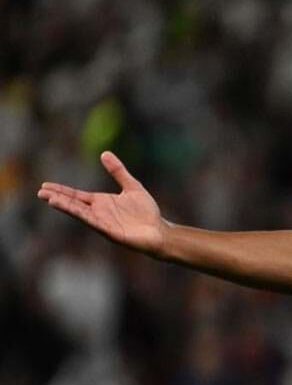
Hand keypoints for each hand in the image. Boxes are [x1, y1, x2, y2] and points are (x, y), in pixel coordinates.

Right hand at [37, 152, 166, 255]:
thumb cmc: (147, 212)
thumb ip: (118, 172)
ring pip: (80, 213)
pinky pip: (93, 221)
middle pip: (73, 203)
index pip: (77, 195)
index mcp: (101, 202)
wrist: (159, 231)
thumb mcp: (132, 186)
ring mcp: (102, 222)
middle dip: (57, 198)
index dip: (61, 191)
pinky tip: (72, 210)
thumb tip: (104, 153)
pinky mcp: (109, 231)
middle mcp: (99, 212)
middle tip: (40, 192)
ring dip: (65, 206)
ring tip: (49, 199)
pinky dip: (81, 215)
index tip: (45, 186)